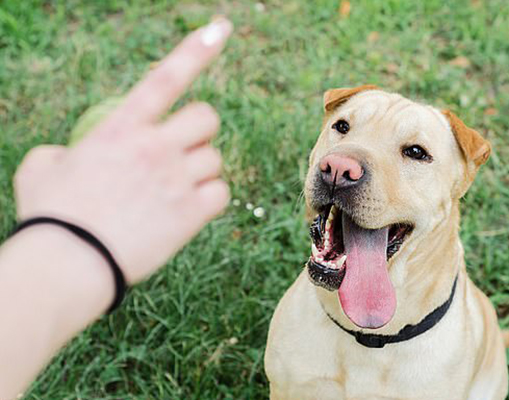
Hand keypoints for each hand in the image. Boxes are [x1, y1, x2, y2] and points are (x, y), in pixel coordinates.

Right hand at [12, 18, 232, 283]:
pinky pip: (222, 192)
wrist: (70, 263)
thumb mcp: (42, 168)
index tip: (220, 27)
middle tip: (182, 148)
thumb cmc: (51, 215)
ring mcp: (177, 179)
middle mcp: (155, 146)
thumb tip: (66, 155)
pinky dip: (210, 198)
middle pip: (207, 118)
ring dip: (201, 169)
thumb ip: (62, 151)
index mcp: (121, 127)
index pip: (165, 78)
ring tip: (175, 189)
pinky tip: (188, 210)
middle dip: (200, 129)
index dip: (197, 50)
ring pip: (214, 158)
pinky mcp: (192, 213)